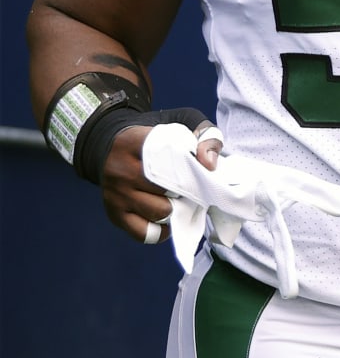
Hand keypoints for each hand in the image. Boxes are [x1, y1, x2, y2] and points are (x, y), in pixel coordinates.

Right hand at [101, 120, 220, 244]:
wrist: (111, 146)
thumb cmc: (155, 139)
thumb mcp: (182, 124)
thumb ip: (205, 136)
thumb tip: (209, 164)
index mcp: (135, 143)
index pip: (171, 161)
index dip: (192, 170)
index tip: (203, 171)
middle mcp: (120, 170)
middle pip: (166, 190)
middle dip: (186, 192)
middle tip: (193, 188)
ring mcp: (115, 194)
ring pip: (158, 212)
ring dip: (175, 210)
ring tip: (180, 200)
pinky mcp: (114, 214)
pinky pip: (144, 233)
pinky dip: (161, 231)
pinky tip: (168, 219)